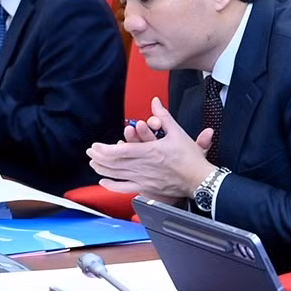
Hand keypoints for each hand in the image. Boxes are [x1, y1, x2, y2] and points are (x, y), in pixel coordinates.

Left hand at [87, 96, 216, 200]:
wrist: (199, 179)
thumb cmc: (190, 158)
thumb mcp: (178, 133)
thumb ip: (164, 116)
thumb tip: (155, 102)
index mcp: (150, 151)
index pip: (121, 151)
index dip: (105, 149)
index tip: (96, 146)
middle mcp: (144, 166)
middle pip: (115, 163)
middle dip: (99, 157)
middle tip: (90, 152)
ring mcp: (143, 179)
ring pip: (117, 175)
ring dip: (102, 169)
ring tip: (93, 163)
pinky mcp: (147, 188)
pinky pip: (125, 188)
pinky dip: (112, 186)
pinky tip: (104, 182)